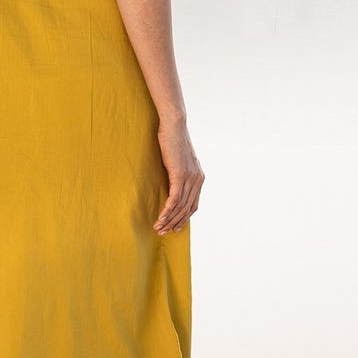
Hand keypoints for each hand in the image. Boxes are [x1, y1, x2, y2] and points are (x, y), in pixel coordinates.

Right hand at [154, 117, 203, 234]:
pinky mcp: (180, 176)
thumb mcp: (178, 160)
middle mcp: (198, 180)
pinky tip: (160, 219)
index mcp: (199, 178)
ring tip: (159, 228)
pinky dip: (166, 212)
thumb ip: (178, 173)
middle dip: (175, 222)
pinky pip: (174, 200)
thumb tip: (171, 182)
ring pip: (180, 207)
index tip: (174, 226)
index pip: (193, 204)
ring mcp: (190, 178)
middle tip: (164, 232)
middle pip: (187, 209)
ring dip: (169, 220)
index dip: (184, 217)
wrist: (174, 126)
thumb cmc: (173, 140)